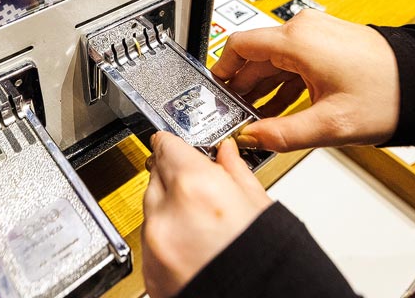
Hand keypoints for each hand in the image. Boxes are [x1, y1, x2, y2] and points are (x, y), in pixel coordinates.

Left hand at [141, 132, 271, 297]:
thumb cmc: (265, 261)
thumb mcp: (260, 207)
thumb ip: (235, 172)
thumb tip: (226, 153)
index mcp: (196, 186)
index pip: (166, 145)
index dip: (175, 144)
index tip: (178, 145)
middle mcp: (167, 213)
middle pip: (156, 176)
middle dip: (176, 179)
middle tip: (202, 192)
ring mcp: (154, 245)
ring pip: (152, 209)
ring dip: (170, 210)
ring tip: (205, 227)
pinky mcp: (149, 270)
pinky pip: (151, 241)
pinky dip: (167, 240)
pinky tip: (195, 248)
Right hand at [211, 9, 399, 151]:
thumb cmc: (388, 95)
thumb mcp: (329, 125)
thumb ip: (281, 134)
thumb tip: (249, 139)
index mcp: (297, 41)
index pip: (238, 46)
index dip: (221, 71)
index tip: (214, 93)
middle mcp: (304, 30)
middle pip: (255, 54)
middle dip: (242, 86)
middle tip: (233, 114)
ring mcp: (318, 34)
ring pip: (274, 59)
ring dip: (263, 86)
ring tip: (255, 117)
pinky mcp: (330, 42)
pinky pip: (293, 60)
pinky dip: (283, 82)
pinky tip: (281, 108)